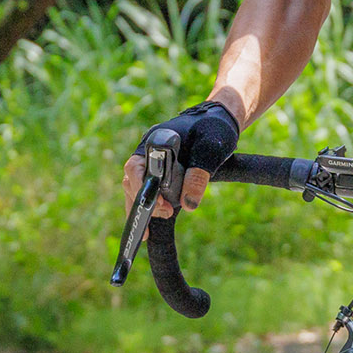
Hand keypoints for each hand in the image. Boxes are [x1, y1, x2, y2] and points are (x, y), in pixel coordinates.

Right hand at [120, 99, 241, 224]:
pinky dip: (148, 210)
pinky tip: (150, 231)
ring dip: (145, 208)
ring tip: (163, 219)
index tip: (158, 202)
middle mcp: (147, 153)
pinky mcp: (160, 175)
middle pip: (132, 181)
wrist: (220, 121)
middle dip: (144, 202)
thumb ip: (199, 174)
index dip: (141, 187)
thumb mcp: (211, 149)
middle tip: (166, 212)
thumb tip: (188, 205)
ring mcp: (152, 164)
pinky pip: (146, 194)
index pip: (135, 166)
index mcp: (154, 141)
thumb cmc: (214, 129)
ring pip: (135, 190)